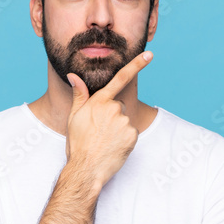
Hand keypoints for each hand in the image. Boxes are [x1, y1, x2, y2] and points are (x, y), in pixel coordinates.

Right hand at [65, 50, 152, 187]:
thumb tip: (74, 75)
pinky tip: (113, 146)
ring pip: (125, 119)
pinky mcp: (133, 135)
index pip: (120, 78)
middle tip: (99, 131)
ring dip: (118, 128)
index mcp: (99, 101)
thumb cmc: (78, 144)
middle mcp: (114, 108)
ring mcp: (124, 122)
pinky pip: (131, 132)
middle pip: (119, 105)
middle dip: (112, 115)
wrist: (86, 169)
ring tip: (104, 140)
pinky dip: (124, 139)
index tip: (150, 55)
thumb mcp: (74, 117)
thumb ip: (79, 95)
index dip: (137, 64)